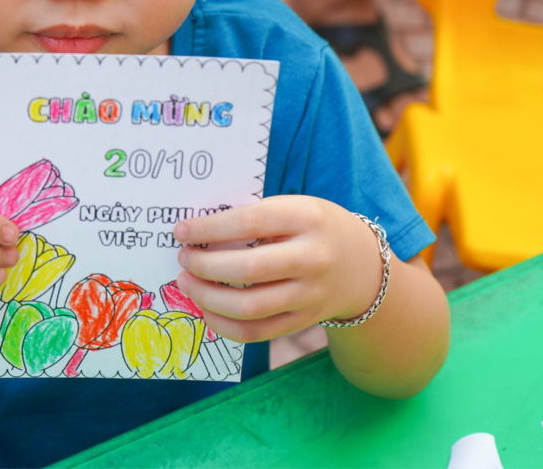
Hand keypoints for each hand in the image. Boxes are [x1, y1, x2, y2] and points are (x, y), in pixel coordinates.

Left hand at [174, 196, 381, 342]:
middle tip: (183, 259)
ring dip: (207, 297)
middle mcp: (313, 259)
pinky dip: (223, 325)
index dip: (210, 228)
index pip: (250, 222)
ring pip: (249, 307)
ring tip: (187, 282)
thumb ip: (255, 217)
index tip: (181, 231)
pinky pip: (257, 333)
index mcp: (308, 218)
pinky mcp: (304, 322)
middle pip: (248, 269)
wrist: (361, 265)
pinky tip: (206, 309)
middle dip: (204, 266)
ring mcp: (311, 295)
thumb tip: (198, 232)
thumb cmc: (314, 228)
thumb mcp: (295, 208)